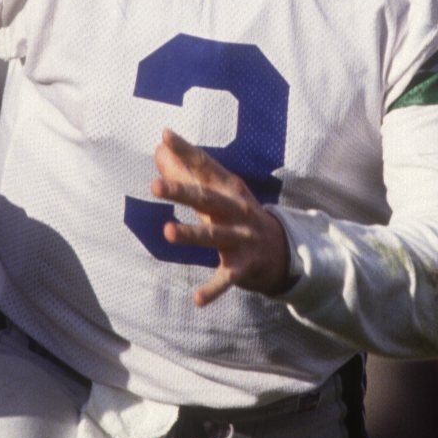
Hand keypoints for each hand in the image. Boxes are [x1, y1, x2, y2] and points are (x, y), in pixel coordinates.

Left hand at [152, 128, 291, 308]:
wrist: (284, 252)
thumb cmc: (240, 215)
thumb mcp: (218, 193)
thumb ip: (187, 172)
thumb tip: (159, 148)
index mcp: (229, 190)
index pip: (205, 166)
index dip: (186, 151)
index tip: (165, 136)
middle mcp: (236, 211)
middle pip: (206, 199)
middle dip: (182, 192)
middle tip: (154, 186)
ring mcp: (242, 239)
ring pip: (214, 236)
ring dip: (192, 234)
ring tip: (167, 232)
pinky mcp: (243, 267)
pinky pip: (226, 279)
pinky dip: (213, 290)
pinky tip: (197, 300)